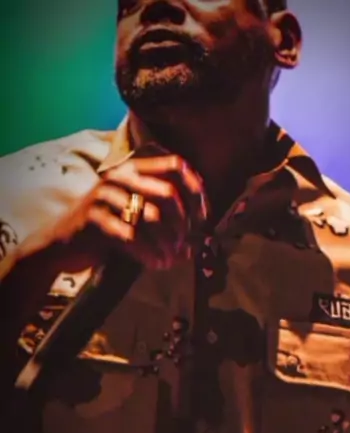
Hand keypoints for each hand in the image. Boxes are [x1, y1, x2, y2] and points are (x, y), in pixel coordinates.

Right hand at [47, 146, 207, 272]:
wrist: (63, 245)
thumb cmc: (107, 231)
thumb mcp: (135, 216)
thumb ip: (164, 219)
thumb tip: (199, 240)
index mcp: (134, 169)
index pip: (177, 166)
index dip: (196, 192)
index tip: (203, 220)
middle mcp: (120, 176)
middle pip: (169, 194)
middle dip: (182, 226)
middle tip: (183, 248)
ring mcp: (105, 196)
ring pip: (152, 218)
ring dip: (167, 244)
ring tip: (169, 260)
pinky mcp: (94, 219)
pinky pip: (132, 236)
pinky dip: (149, 254)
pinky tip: (155, 264)